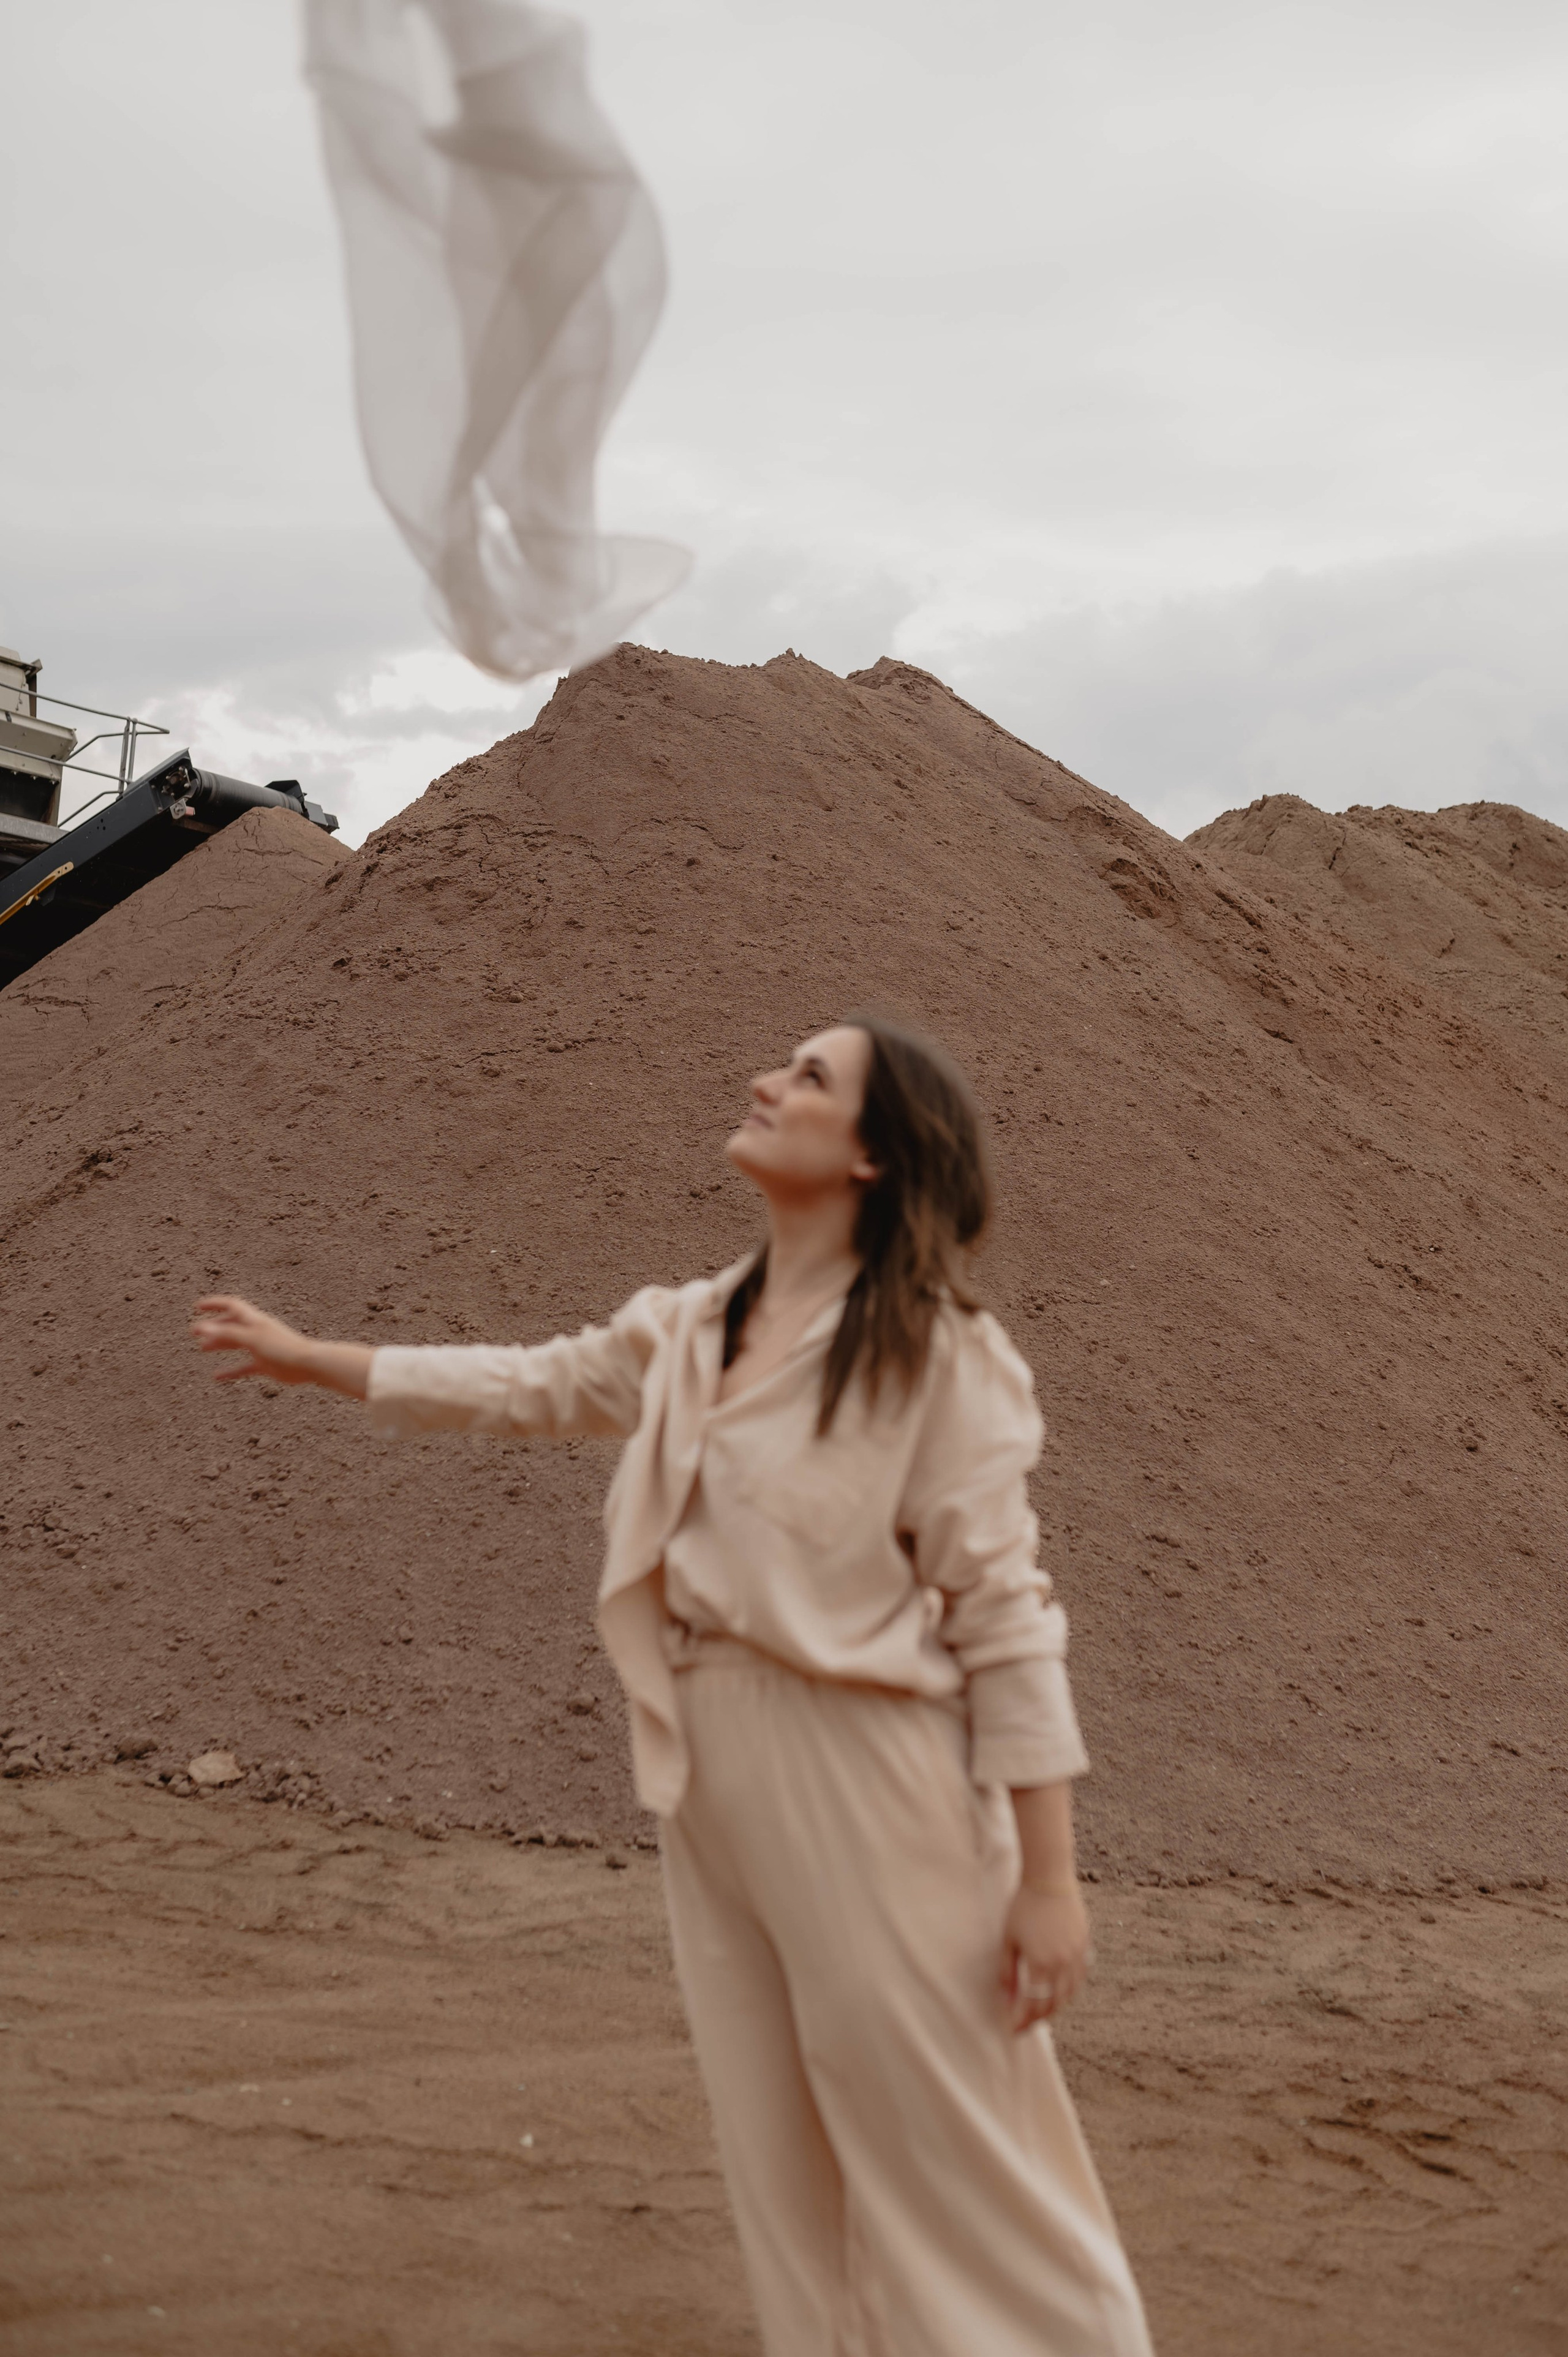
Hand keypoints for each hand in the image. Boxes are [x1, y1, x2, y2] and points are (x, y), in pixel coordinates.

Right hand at [190, 1295, 317, 1384]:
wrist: (307, 1364)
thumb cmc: (281, 1347)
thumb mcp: (251, 1339)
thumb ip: (226, 1334)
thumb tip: (202, 1328)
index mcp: (254, 1320)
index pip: (231, 1305)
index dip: (214, 1304)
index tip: (197, 1306)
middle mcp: (256, 1331)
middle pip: (231, 1325)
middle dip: (213, 1326)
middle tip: (193, 1332)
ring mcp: (260, 1347)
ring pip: (236, 1343)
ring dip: (219, 1344)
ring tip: (202, 1349)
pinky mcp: (264, 1364)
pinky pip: (243, 1366)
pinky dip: (230, 1371)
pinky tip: (216, 1376)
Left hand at [1001, 1881, 1091, 2032]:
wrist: (1049, 1879)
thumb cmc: (1023, 1906)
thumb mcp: (1008, 1939)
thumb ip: (1007, 1972)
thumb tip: (1005, 1999)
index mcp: (1041, 1963)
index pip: (1033, 2004)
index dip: (1022, 2020)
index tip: (1012, 2029)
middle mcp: (1062, 1963)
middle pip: (1053, 2003)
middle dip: (1037, 2018)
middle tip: (1024, 2025)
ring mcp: (1077, 1955)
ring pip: (1069, 1994)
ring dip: (1055, 2007)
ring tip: (1040, 2012)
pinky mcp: (1085, 1946)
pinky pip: (1079, 1977)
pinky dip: (1069, 1990)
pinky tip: (1059, 1992)